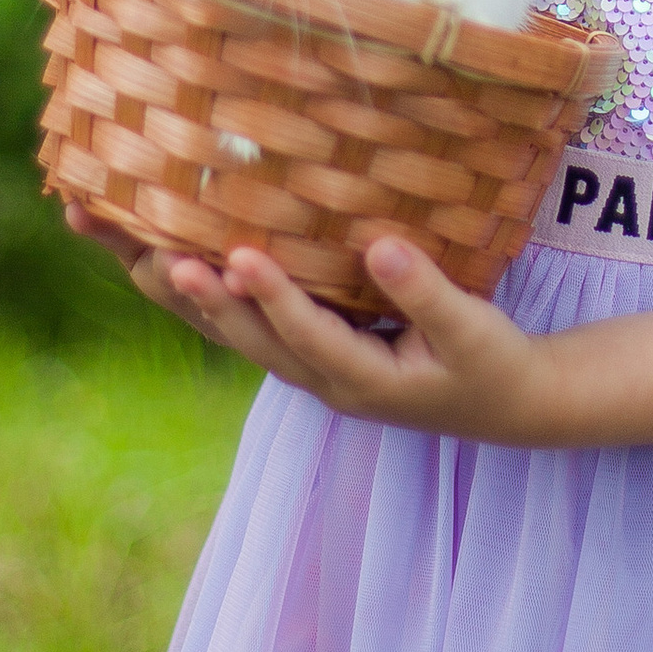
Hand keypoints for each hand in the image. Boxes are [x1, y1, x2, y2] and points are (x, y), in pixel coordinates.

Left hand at [151, 233, 565, 445]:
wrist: (508, 404)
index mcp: (364, 380)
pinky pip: (253, 326)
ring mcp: (314, 369)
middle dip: (208, 300)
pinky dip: (215, 297)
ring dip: (195, 300)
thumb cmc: (493, 365)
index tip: (239, 257)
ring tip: (145, 256)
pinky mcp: (314, 351)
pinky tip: (178, 260)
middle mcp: (325, 380)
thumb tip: (382, 247)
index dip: (273, 298)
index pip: (307, 337)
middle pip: (253, 342)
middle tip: (161, 258)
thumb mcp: (473, 331)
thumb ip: (427, 293)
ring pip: (242, 336)